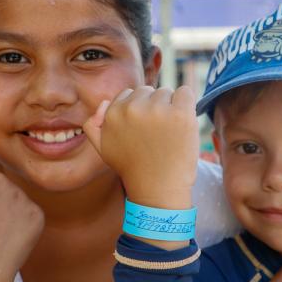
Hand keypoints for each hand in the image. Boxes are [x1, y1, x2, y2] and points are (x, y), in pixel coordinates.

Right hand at [83, 86, 198, 208]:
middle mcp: (133, 108)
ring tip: (169, 133)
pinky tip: (182, 124)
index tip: (144, 131)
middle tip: (157, 134)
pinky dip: (187, 105)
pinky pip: (186, 92)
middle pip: (148, 91)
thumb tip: (104, 103)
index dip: (139, 111)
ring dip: (171, 107)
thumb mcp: (104, 149)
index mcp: (113, 113)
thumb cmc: (134, 169)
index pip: (130, 95)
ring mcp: (157, 110)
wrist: (157, 190)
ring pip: (167, 92)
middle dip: (154, 107)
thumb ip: (94, 126)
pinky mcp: (180, 114)